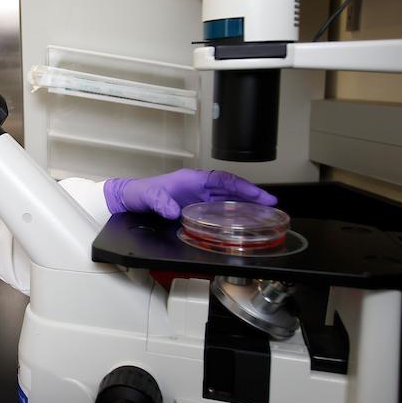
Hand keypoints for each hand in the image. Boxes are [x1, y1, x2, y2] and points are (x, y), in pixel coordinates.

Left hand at [104, 168, 276, 219]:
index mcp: (191, 179)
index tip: (259, 195)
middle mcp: (198, 187)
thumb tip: (173, 212)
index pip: (223, 180)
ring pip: (227, 199)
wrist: (130, 200)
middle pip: (231, 189)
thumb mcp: (148, 196)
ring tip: (264, 214)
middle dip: (252, 196)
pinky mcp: (194, 209)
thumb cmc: (140, 193)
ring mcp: (198, 198)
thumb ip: (160, 202)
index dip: (242, 187)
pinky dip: (232, 214)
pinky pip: (218, 210)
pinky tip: (241, 223)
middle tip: (272, 206)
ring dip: (245, 205)